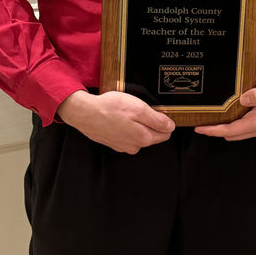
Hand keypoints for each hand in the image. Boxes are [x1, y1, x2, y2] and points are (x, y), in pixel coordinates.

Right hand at [57, 90, 173, 153]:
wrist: (85, 113)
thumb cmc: (110, 108)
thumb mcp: (139, 108)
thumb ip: (157, 120)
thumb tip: (170, 126)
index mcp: (144, 138)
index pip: (166, 133)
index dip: (164, 120)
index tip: (158, 110)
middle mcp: (134, 146)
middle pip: (153, 134)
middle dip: (150, 122)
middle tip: (140, 108)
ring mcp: (123, 146)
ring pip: (139, 134)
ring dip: (137, 124)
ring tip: (127, 112)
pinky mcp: (113, 142)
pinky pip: (126, 134)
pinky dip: (125, 126)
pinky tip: (119, 117)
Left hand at [195, 61, 255, 140]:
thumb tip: (245, 100)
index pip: (232, 130)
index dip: (215, 130)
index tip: (201, 127)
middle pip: (231, 135)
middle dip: (215, 131)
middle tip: (200, 125)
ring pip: (233, 134)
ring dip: (221, 129)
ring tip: (208, 122)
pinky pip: (237, 131)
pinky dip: (228, 127)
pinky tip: (221, 120)